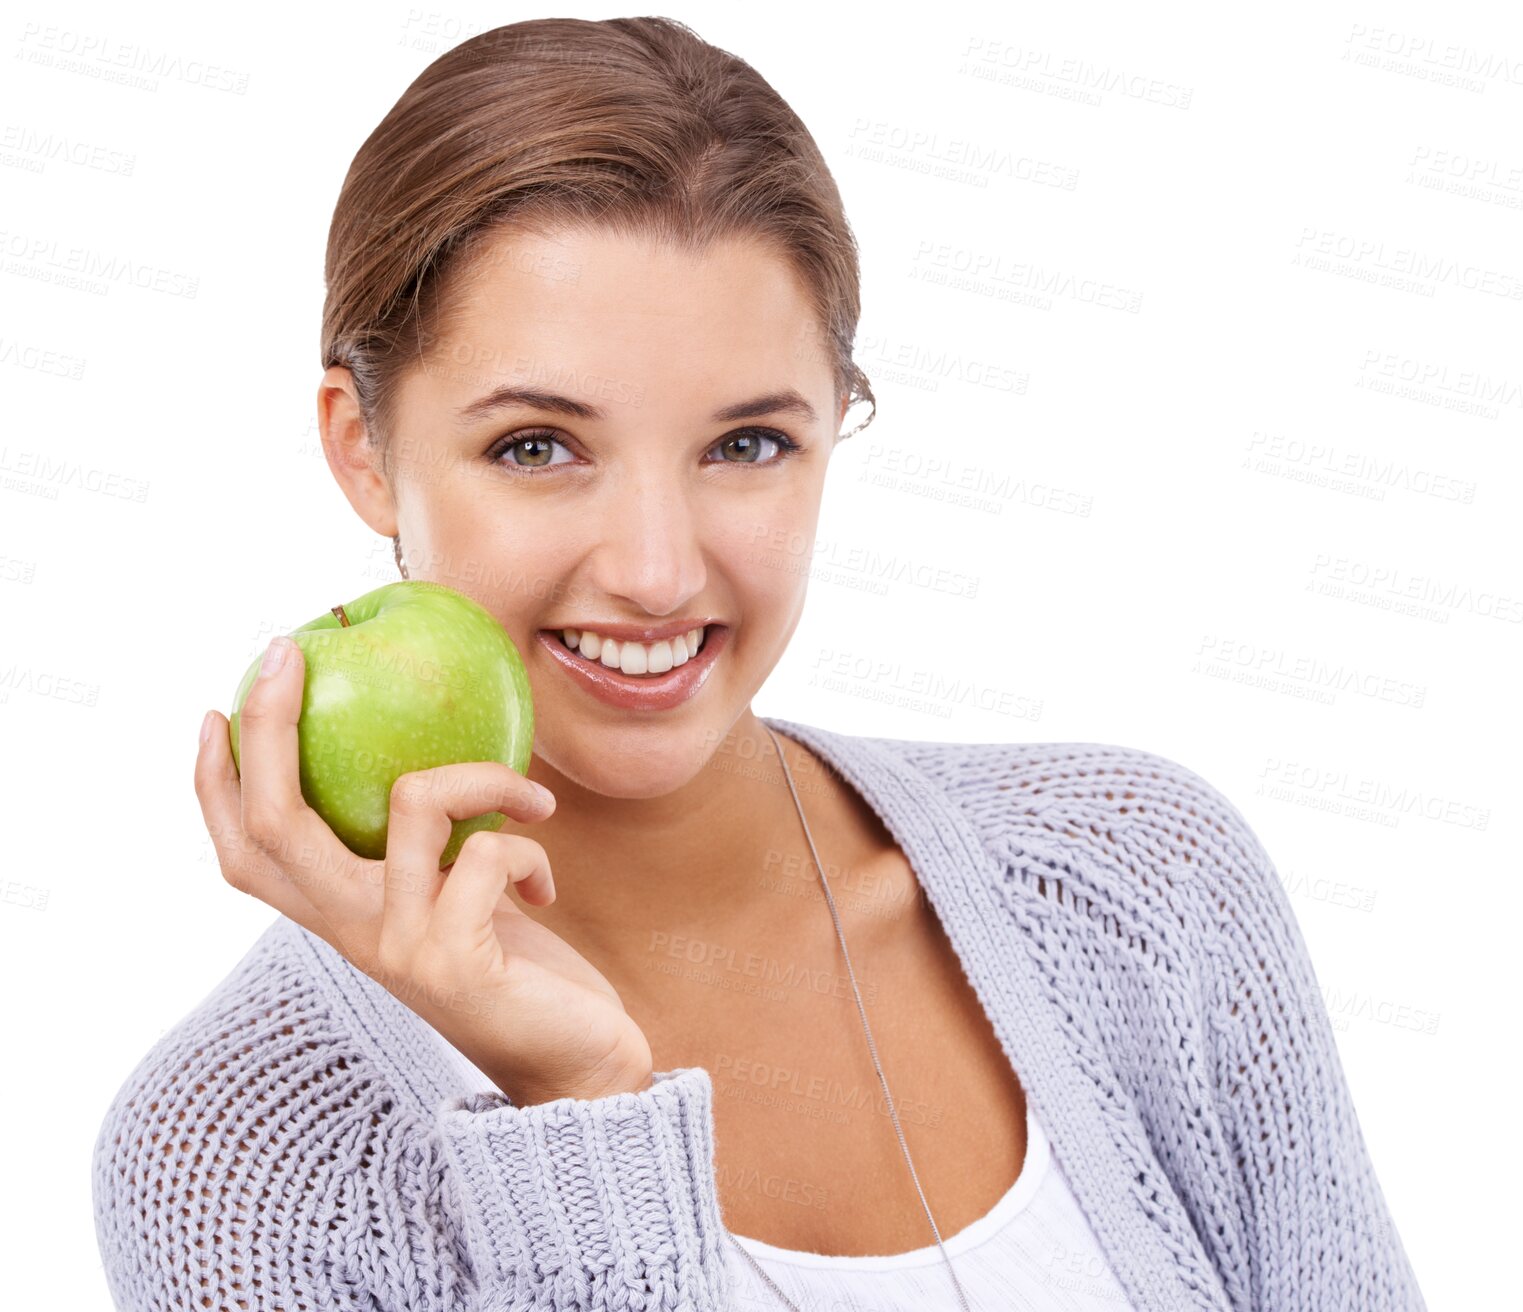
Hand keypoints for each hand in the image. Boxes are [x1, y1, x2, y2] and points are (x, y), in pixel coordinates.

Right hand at [194, 635, 652, 1104]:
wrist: (572, 1068)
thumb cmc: (518, 968)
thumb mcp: (453, 895)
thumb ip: (422, 847)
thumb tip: (424, 744)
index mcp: (341, 918)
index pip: (245, 851)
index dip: (216, 782)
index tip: (218, 706)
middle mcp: (352, 934)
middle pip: (277, 821)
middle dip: (273, 725)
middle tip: (290, 653)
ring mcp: (398, 947)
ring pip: (412, 801)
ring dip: (485, 777)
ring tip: (530, 799)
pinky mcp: (455, 958)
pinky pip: (491, 849)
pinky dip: (532, 847)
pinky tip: (546, 887)